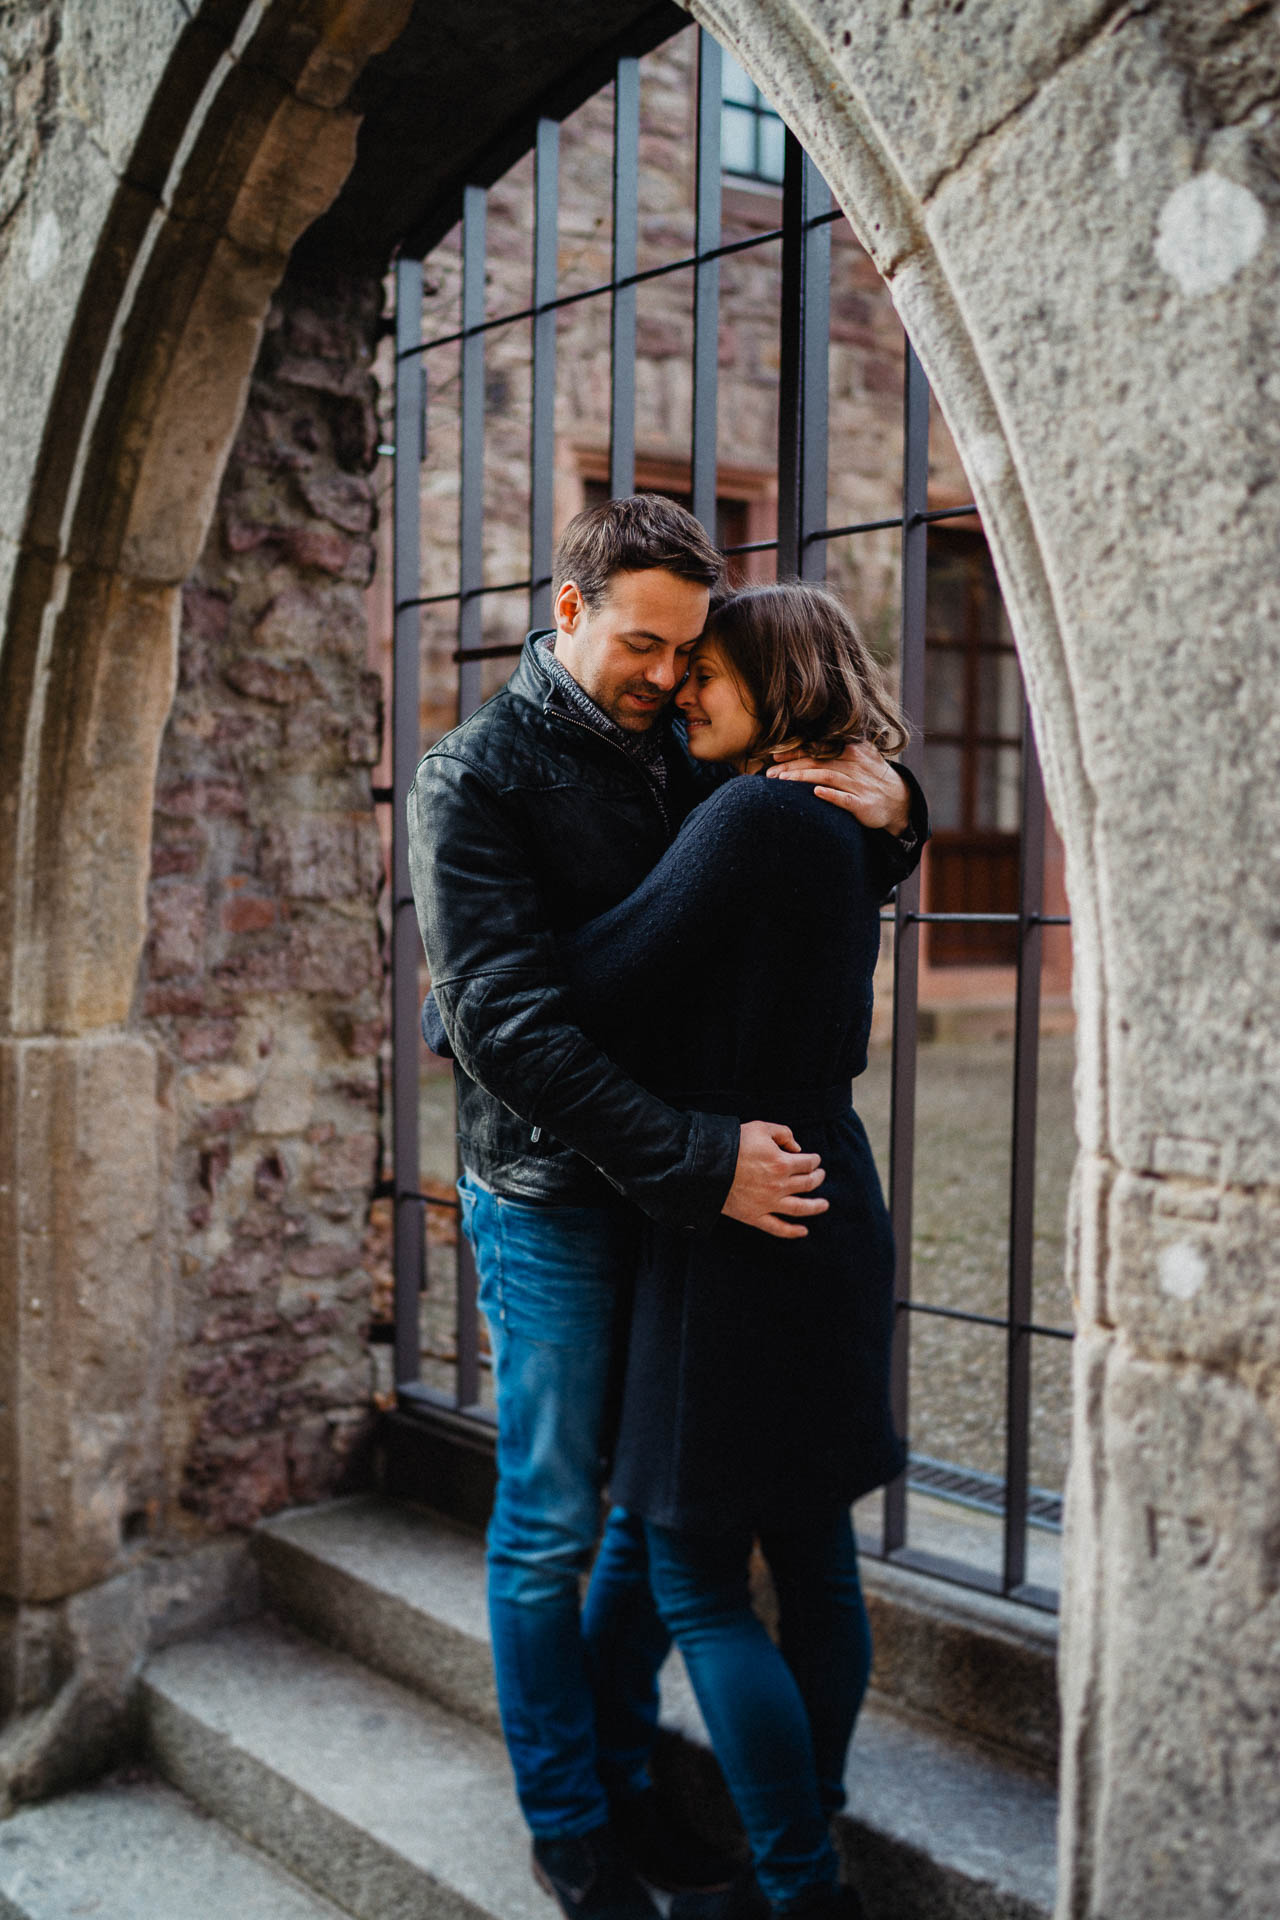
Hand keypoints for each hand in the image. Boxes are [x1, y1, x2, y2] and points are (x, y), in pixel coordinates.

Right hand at [722, 1120, 827, 1238]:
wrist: (706, 1165)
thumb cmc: (733, 1143)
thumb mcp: (760, 1128)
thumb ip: (784, 1133)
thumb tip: (797, 1148)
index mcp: (782, 1163)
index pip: (809, 1163)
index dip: (815, 1160)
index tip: (814, 1159)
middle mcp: (779, 1185)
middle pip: (808, 1184)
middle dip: (817, 1177)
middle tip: (820, 1175)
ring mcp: (768, 1203)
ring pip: (800, 1208)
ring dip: (816, 1206)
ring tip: (824, 1204)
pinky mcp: (755, 1216)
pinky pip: (778, 1228)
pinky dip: (793, 1232)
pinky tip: (803, 1231)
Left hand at [767, 742, 910, 835]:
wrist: (898, 799)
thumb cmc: (869, 776)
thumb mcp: (859, 755)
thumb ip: (836, 749)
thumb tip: (804, 743)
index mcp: (851, 750)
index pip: (819, 748)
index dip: (796, 751)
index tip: (774, 755)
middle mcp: (855, 764)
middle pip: (818, 762)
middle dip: (791, 766)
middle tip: (770, 773)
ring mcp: (859, 784)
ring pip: (827, 777)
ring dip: (803, 778)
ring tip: (782, 781)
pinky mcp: (863, 804)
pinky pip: (845, 799)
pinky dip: (830, 794)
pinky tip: (816, 792)